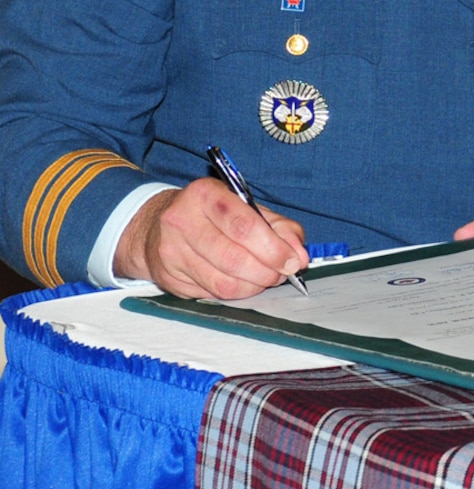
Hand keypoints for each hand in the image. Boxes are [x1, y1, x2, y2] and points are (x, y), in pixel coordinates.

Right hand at [113, 179, 309, 299]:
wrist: (159, 226)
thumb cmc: (213, 216)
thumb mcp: (248, 209)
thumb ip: (280, 228)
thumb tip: (299, 255)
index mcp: (205, 194)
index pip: (244, 226)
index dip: (273, 248)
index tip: (292, 261)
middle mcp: (181, 220)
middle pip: (233, 258)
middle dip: (266, 271)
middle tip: (281, 273)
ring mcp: (170, 251)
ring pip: (223, 282)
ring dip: (253, 285)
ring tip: (265, 278)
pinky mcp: (168, 277)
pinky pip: (211, 294)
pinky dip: (235, 292)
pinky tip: (241, 282)